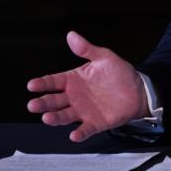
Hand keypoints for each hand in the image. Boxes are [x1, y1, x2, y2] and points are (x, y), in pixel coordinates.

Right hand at [26, 31, 148, 141]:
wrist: (139, 90)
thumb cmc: (120, 73)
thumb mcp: (104, 57)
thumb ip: (86, 49)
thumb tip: (71, 35)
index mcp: (74, 80)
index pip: (53, 81)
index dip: (42, 83)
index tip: (32, 85)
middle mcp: (74, 97)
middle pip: (54, 101)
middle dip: (43, 103)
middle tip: (33, 105)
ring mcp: (83, 111)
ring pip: (64, 116)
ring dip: (55, 118)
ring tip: (47, 118)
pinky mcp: (95, 123)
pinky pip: (85, 129)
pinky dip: (79, 133)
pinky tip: (74, 135)